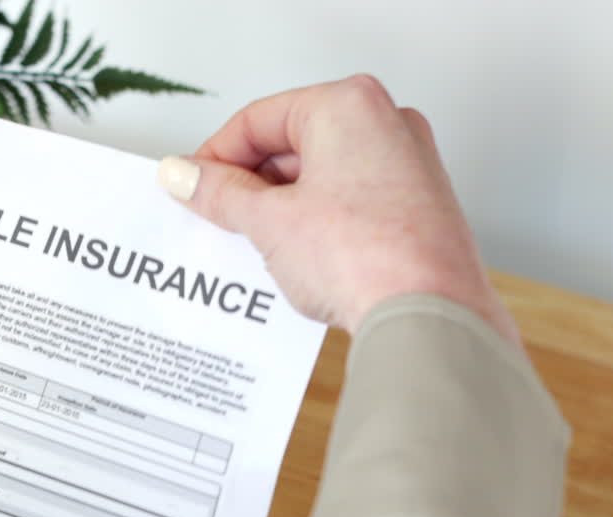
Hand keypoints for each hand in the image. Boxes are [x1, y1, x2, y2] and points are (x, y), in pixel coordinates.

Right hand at [158, 74, 521, 347]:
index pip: (258, 120)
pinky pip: (349, 201)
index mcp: (348, 105)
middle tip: (216, 219)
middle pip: (291, 143)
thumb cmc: (363, 257)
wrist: (429, 317)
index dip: (215, 157)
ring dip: (280, 207)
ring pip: (320, 174)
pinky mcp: (417, 206)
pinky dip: (315, 222)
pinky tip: (295, 258)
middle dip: (249, 185)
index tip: (191, 187)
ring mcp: (408, 165)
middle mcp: (386, 123)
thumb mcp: (269, 221)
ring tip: (254, 245)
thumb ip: (219, 193)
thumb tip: (183, 176)